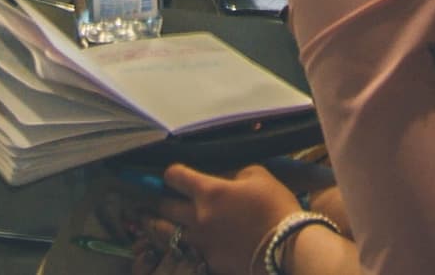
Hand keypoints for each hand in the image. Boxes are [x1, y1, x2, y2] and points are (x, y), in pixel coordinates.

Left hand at [155, 163, 303, 274]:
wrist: (287, 246)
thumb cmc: (275, 205)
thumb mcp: (256, 175)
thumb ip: (231, 172)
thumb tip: (218, 176)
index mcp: (208, 191)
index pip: (175, 176)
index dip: (170, 173)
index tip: (171, 175)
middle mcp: (197, 217)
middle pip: (162, 207)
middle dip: (155, 200)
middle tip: (149, 199)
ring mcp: (201, 243)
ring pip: (164, 234)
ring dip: (154, 225)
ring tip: (147, 222)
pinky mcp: (208, 262)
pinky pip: (183, 252)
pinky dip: (175, 246)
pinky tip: (175, 243)